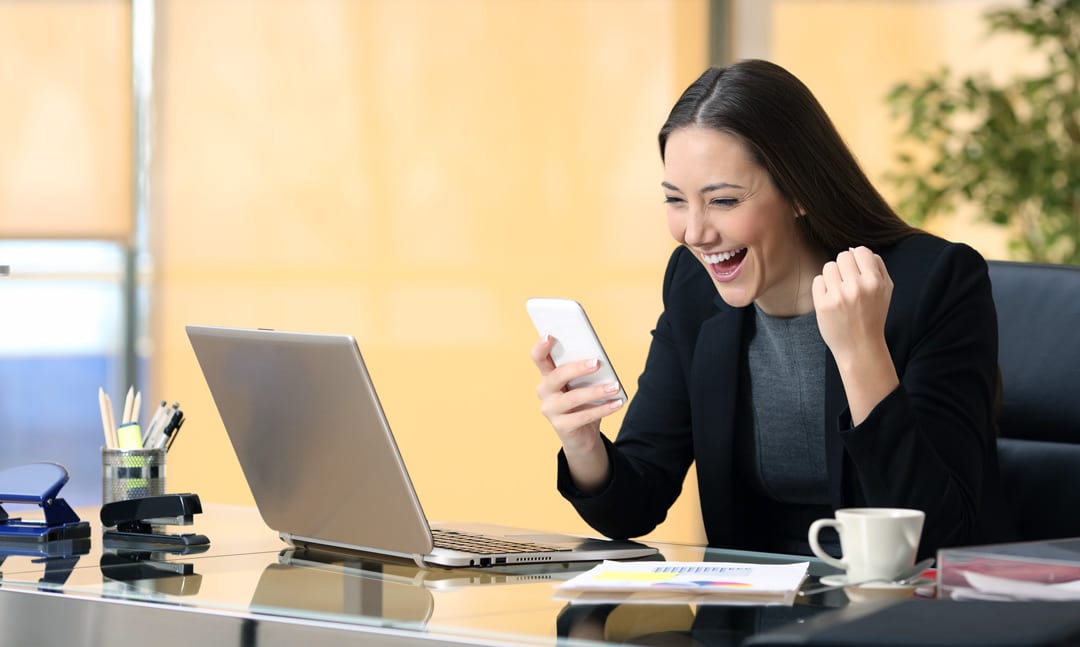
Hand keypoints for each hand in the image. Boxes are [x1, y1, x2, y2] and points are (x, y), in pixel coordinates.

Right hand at [530, 336, 621, 491]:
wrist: (583, 435)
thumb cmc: (584, 401)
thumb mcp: (583, 384)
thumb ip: (586, 371)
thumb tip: (600, 361)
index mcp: (548, 375)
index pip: (538, 358)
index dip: (540, 347)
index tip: (549, 335)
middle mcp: (544, 391)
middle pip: (557, 376)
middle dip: (577, 368)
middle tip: (597, 363)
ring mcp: (550, 410)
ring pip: (573, 398)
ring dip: (596, 391)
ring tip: (615, 386)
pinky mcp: (561, 426)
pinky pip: (583, 416)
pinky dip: (603, 409)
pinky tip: (617, 403)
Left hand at [812, 246, 898, 423]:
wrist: (859, 346)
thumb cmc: (872, 316)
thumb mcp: (886, 291)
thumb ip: (877, 267)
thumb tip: (858, 249)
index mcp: (875, 282)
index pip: (860, 251)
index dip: (858, 259)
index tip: (857, 271)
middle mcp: (857, 287)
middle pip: (843, 256)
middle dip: (844, 267)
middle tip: (847, 282)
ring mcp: (838, 296)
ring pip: (829, 266)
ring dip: (833, 276)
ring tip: (839, 291)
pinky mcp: (823, 304)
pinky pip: (818, 280)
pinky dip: (823, 287)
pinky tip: (831, 299)